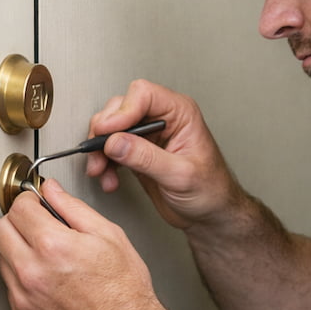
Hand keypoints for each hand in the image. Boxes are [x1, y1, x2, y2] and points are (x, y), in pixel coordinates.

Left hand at [0, 179, 163, 309]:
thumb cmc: (125, 292)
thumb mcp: (108, 236)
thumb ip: (73, 207)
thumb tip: (52, 190)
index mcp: (53, 246)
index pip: (18, 208)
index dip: (29, 200)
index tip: (37, 203)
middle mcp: (31, 272)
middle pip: (0, 230)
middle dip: (17, 221)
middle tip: (37, 224)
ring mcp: (23, 297)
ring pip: (1, 258)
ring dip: (17, 249)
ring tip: (46, 254)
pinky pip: (9, 286)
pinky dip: (22, 277)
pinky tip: (47, 278)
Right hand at [86, 79, 242, 229]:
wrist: (211, 215)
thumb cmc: (210, 191)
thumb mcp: (180, 176)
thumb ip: (146, 157)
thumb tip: (115, 142)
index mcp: (180, 113)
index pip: (143, 95)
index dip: (122, 111)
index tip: (107, 131)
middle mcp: (163, 118)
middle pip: (121, 108)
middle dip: (105, 131)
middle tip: (99, 152)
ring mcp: (148, 135)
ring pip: (111, 128)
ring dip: (100, 149)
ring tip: (101, 170)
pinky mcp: (137, 152)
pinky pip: (111, 148)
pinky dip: (104, 162)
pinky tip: (108, 178)